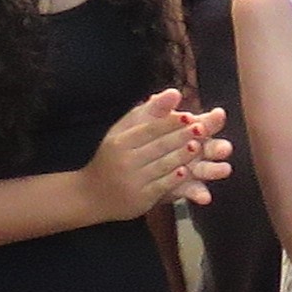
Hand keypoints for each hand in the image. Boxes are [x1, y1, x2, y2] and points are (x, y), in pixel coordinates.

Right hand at [86, 89, 226, 215]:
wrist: (91, 195)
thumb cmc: (111, 158)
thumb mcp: (123, 132)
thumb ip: (150, 112)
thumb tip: (175, 92)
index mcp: (119, 142)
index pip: (149, 130)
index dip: (170, 123)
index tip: (189, 116)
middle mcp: (124, 160)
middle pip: (158, 146)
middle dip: (180, 137)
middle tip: (201, 129)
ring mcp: (132, 180)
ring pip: (162, 166)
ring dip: (181, 157)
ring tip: (198, 147)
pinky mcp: (140, 198)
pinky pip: (160, 186)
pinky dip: (174, 179)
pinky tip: (186, 172)